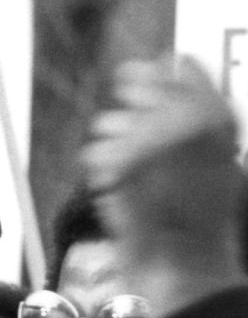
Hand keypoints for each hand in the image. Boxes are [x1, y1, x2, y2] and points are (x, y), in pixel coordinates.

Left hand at [83, 55, 247, 313]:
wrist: (186, 257)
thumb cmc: (203, 211)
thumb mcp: (220, 153)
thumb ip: (199, 106)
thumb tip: (174, 60)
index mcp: (217, 115)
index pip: (179, 64)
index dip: (159, 74)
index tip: (150, 78)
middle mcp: (184, 119)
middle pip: (136, 81)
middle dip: (130, 102)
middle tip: (136, 132)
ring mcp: (147, 139)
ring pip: (108, 120)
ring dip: (115, 141)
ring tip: (138, 172)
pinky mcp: (116, 162)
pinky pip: (95, 153)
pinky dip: (104, 171)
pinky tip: (123, 188)